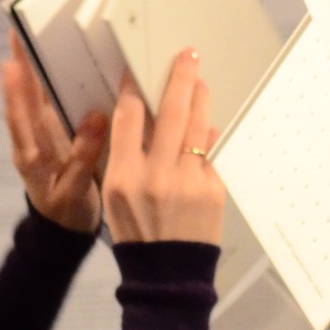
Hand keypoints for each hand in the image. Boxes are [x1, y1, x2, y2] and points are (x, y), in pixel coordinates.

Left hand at [1, 33, 108, 232]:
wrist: (61, 230)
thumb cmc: (67, 212)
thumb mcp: (77, 191)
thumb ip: (84, 156)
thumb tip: (96, 117)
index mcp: (33, 156)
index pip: (21, 117)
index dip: (16, 89)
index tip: (12, 60)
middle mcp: (29, 142)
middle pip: (20, 99)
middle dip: (18, 65)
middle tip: (16, 31)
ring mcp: (35, 139)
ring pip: (28, 99)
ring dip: (26, 69)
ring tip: (23, 38)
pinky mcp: (45, 138)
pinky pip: (39, 107)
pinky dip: (37, 84)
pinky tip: (42, 66)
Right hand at [104, 48, 224, 246]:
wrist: (167, 274)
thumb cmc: (137, 233)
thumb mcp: (116, 197)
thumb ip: (128, 158)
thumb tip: (149, 120)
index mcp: (122, 176)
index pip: (129, 118)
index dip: (134, 90)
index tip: (137, 74)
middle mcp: (155, 176)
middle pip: (171, 113)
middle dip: (180, 79)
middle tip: (187, 56)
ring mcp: (188, 182)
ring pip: (198, 128)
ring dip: (201, 99)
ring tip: (201, 81)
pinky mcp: (212, 191)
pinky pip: (212, 154)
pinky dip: (210, 137)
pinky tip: (209, 126)